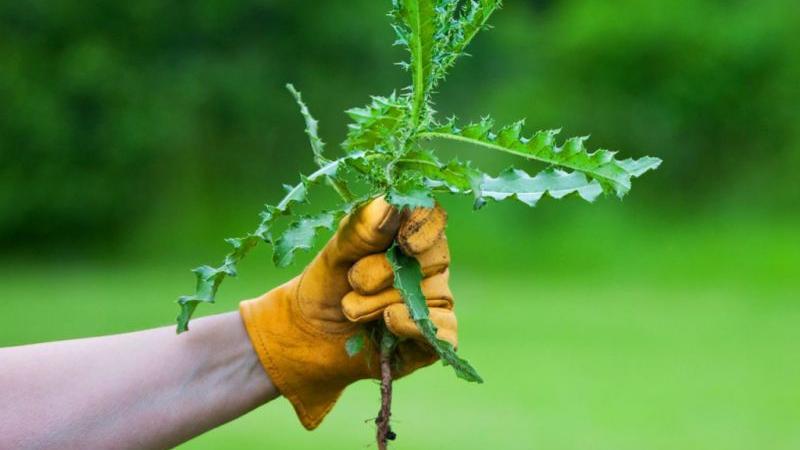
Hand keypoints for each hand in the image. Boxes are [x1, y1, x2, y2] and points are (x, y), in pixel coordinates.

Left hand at [239, 198, 456, 428]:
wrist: (308, 338)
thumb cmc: (325, 286)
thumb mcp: (334, 255)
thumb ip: (360, 230)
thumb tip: (391, 204)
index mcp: (407, 233)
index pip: (432, 218)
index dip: (424, 228)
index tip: (403, 242)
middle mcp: (428, 265)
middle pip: (431, 258)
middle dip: (384, 272)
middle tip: (352, 282)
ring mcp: (434, 302)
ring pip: (430, 297)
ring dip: (381, 304)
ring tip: (350, 310)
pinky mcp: (433, 338)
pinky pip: (444, 331)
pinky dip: (412, 325)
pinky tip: (387, 323)